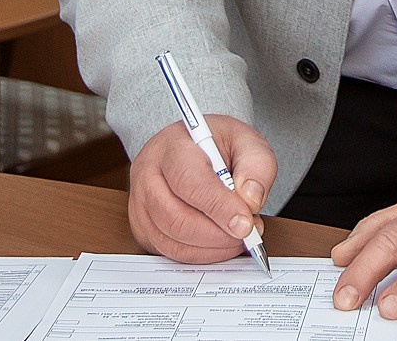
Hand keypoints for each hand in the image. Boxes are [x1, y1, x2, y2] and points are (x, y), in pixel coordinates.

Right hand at [128, 115, 276, 262]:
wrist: (195, 148)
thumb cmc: (217, 144)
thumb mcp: (246, 141)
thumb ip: (256, 166)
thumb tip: (250, 201)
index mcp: (172, 146)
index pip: (189, 181)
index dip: (219, 207)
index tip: (245, 223)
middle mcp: (148, 175)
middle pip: (175, 218)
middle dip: (217, 234)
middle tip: (247, 233)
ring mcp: (140, 204)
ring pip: (172, 240)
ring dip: (212, 247)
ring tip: (237, 236)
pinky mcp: (143, 228)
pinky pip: (169, 252)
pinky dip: (200, 255)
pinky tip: (220, 243)